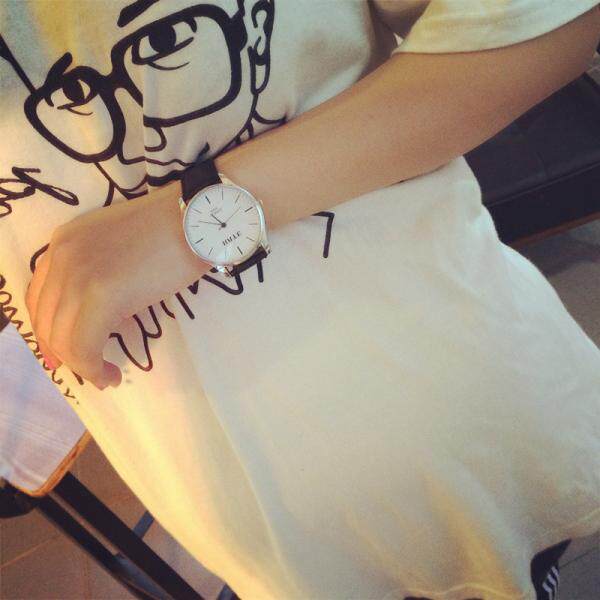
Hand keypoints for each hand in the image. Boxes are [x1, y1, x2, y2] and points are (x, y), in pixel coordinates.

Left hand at [25, 181, 211, 390]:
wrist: (198, 220)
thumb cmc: (172, 231)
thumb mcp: (120, 246)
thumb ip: (98, 271)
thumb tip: (100, 313)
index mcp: (64, 242)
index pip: (38, 298)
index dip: (48, 331)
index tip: (65, 354)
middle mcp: (61, 256)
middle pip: (45, 321)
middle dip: (64, 354)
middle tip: (90, 370)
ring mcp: (78, 274)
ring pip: (62, 339)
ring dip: (82, 366)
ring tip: (105, 375)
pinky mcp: (102, 295)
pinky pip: (84, 346)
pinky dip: (94, 369)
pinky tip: (111, 375)